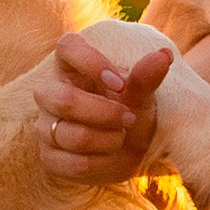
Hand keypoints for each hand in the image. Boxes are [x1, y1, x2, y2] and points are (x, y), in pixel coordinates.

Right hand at [34, 29, 171, 187]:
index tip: (120, 83)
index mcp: (71, 66)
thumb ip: (146, 77)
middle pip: (63, 100)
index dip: (91, 61)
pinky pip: (74, 162)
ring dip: (108, 139)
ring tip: (121, 136)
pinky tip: (109, 155)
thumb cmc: (127, 113)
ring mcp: (45, 125)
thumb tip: (164, 55)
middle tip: (129, 118)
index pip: (67, 47)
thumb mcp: (139, 96)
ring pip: (70, 135)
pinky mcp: (49, 157)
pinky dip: (102, 162)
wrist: (124, 154)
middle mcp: (50, 92)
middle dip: (105, 114)